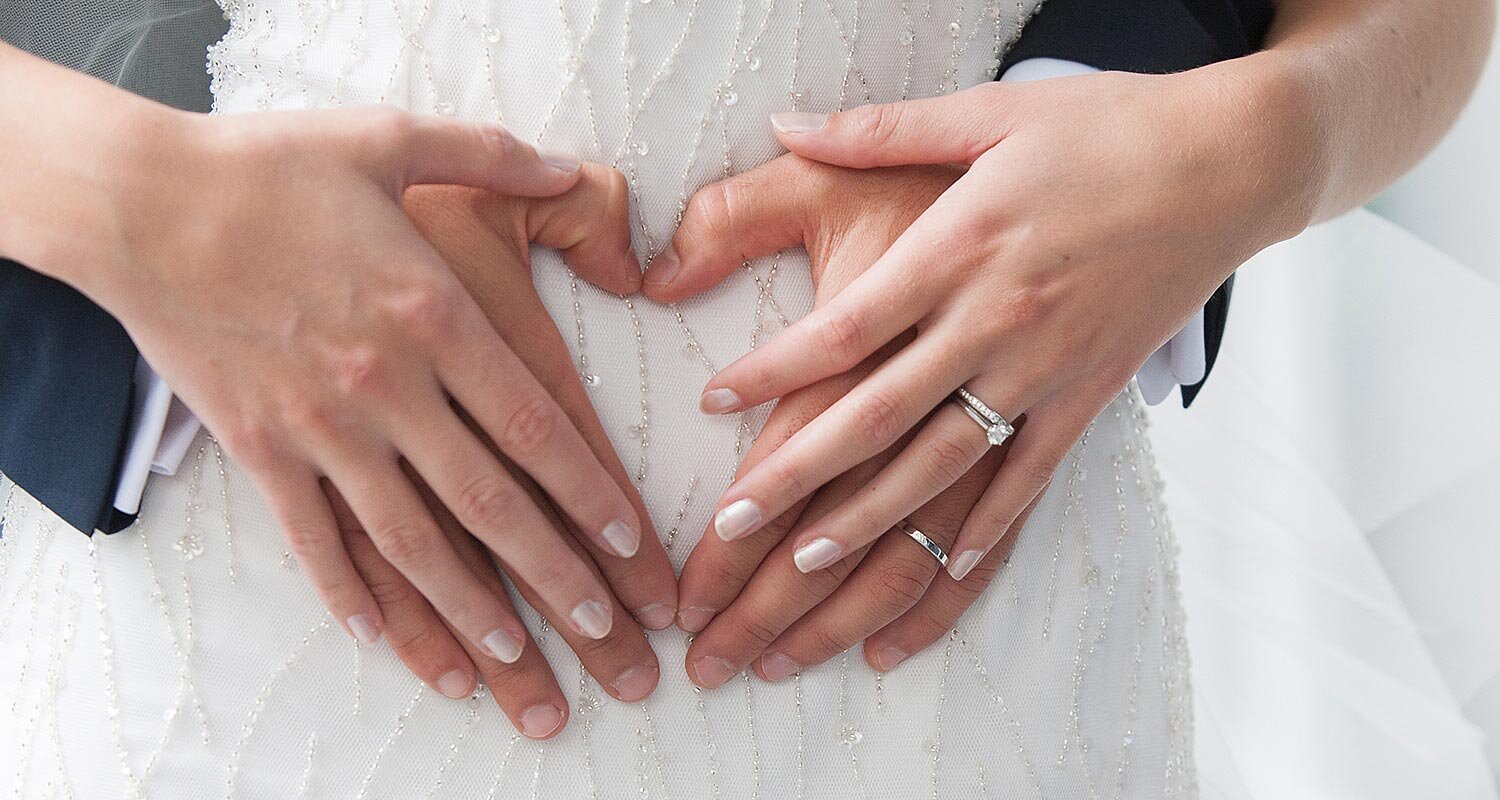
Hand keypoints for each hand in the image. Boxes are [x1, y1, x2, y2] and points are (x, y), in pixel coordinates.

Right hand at [66, 106, 650, 669]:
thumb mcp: (391, 138)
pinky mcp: (259, 447)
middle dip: (552, 575)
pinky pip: (310, 537)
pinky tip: (378, 638)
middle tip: (600, 634)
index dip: (589, 491)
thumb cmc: (269, 169)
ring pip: (408, 539)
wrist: (139, 203)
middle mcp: (388, 384)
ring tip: (511, 663)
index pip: (534, 424)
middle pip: (488, 500)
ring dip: (465, 607)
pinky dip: (346, 592)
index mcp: (435, 313)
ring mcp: (321, 426)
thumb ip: (495, 154)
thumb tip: (573, 169)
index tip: (627, 543)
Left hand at [650, 72, 1292, 581]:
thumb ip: (878, 127)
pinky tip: (947, 570)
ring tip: (807, 567)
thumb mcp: (985, 110)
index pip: (844, 328)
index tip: (712, 404)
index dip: (772, 370)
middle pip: (878, 415)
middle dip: (798, 478)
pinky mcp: (1092, 393)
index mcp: (958, 246)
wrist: (1230, 159)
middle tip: (729, 529)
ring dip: (872, 520)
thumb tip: (784, 120)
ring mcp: (1047, 365)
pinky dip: (989, 529)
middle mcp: (996, 318)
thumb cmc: (1103, 127)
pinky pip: (1032, 475)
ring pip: (944, 463)